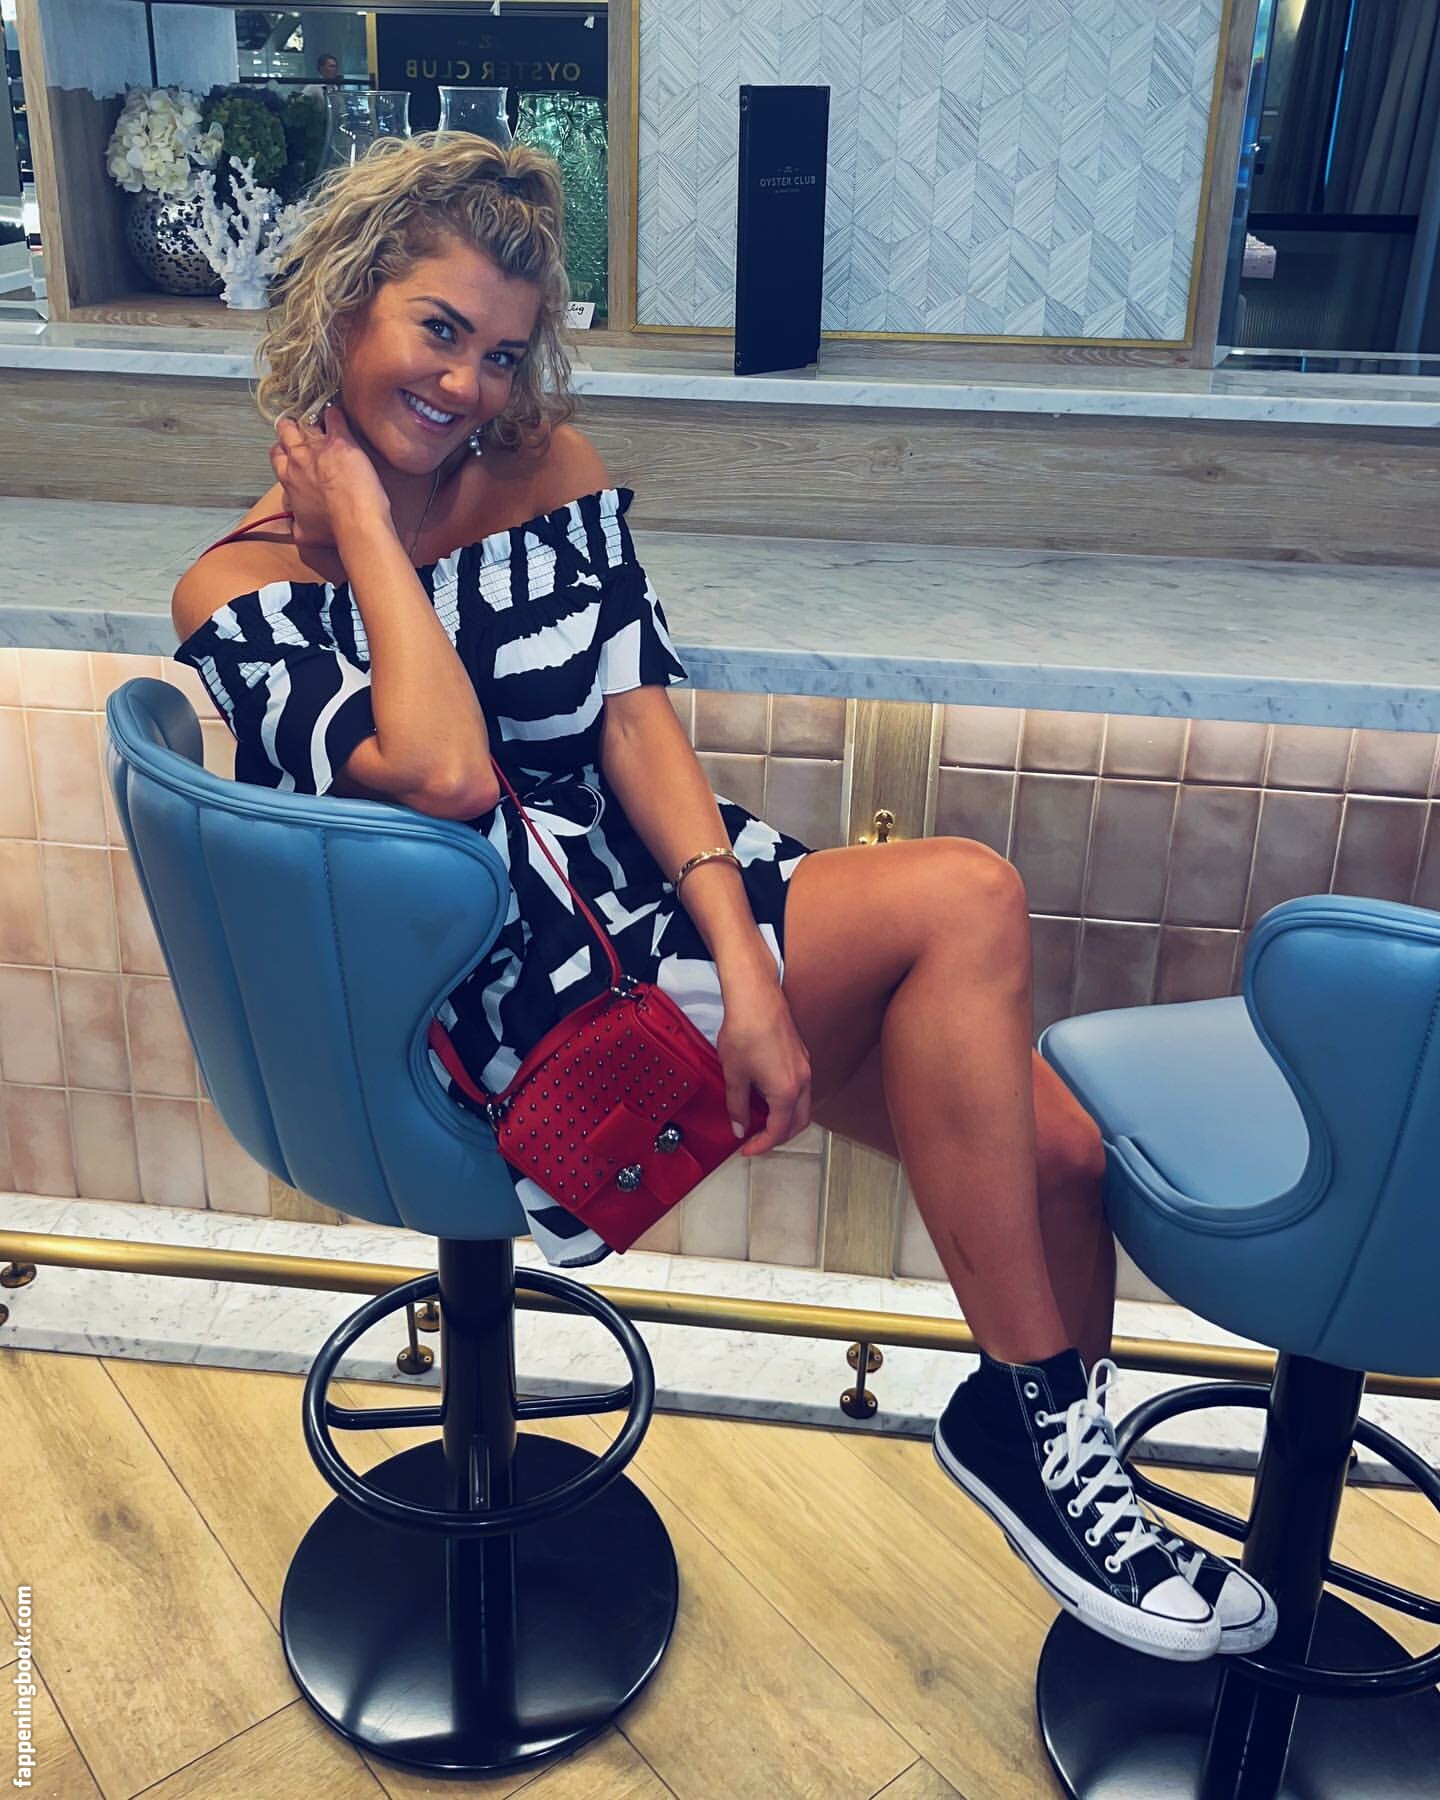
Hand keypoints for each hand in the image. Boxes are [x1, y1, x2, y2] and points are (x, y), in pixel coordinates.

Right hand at [269, 402, 391, 550]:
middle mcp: (298, 459)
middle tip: (301, 430)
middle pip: (285, 431)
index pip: (277, 455)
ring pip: (307, 421)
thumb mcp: (305, 532)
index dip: (284, 451)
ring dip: (314, 419)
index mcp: (288, 478)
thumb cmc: (332, 529)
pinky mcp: (341, 440)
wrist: (354, 522)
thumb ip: (296, 523)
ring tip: (321, 420)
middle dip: (292, 428)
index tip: (291, 452)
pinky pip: (334, 416)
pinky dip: (336, 414)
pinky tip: (340, 415)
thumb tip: (296, 525)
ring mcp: (318, 447)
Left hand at [716, 974, 811, 1156]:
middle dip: (779, 1137)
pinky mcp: (801, 1055)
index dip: (761, 1145)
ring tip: (761, 1118)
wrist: (755, 997)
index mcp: (786, 1092)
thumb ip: (737, 1106)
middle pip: (798, 1123)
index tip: (747, 1149)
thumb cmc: (745, 1030)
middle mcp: (802, 1081)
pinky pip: (800, 1088)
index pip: (778, 1131)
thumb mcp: (734, 1075)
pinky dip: (788, 1100)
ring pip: (802, 1105)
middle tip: (757, 1140)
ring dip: (785, 1118)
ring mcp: (804, 1067)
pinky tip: (767, 1094)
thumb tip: (739, 1126)